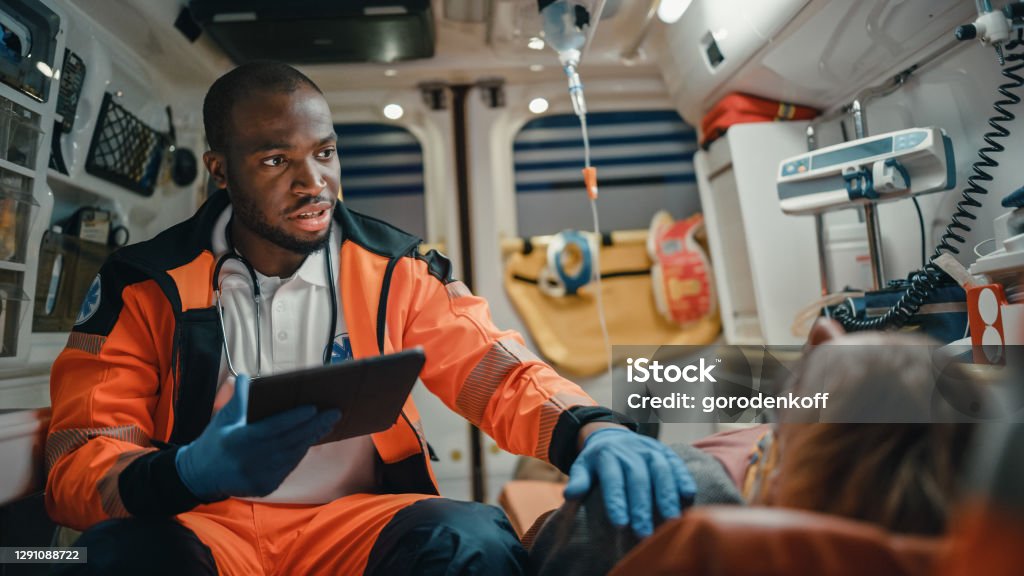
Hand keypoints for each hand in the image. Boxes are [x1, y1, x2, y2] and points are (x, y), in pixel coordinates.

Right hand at [175, 374, 339, 500]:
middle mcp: (250, 461)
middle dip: (314, 426)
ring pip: (292, 456)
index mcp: (239, 441)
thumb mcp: (222, 419)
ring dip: (311, 439)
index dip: (294, 418)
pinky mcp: (265, 487)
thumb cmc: (214, 442)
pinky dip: (300, 453)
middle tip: (334, 413)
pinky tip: (312, 439)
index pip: (273, 428)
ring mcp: (258, 477)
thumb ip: (237, 399)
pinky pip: (288, 468)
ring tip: (328, 424)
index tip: (314, 408)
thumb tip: (243, 376)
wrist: (199, 476)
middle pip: (289, 441)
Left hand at [564, 428, 695, 537]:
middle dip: (642, 506)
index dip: (617, 501)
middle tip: (644, 532)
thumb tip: (569, 495)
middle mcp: (630, 450)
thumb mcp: (582, 465)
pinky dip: (684, 479)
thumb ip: (579, 479)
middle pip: (638, 478)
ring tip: (670, 520)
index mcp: (607, 455)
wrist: (613, 435)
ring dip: (667, 495)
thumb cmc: (597, 460)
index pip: (612, 479)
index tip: (620, 524)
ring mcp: (650, 449)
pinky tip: (688, 497)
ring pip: (660, 470)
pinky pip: (676, 464)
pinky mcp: (665, 451)